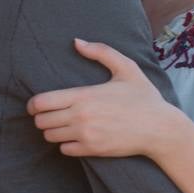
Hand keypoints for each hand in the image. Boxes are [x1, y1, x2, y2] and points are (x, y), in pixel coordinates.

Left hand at [26, 39, 175, 157]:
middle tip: (51, 114)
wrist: (160, 129)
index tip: (36, 105)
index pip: (41, 102)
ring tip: (63, 125)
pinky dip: (65, 144)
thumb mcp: (126, 68)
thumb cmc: (143, 97)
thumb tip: (77, 42)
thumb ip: (101, 52)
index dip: (33, 104)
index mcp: (83, 96)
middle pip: (41, 121)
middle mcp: (80, 117)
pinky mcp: (92, 150)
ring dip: (52, 131)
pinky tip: (76, 136)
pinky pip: (64, 150)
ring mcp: (85, 135)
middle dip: (42, 117)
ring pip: (50, 136)